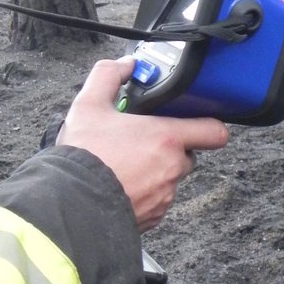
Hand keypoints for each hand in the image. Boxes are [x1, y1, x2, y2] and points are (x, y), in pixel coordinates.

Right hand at [57, 56, 228, 232]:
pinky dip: (142, 194)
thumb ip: (108, 76)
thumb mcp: (88, 105)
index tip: (193, 122)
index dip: (207, 125)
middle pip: (187, 155)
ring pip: (169, 180)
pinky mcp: (153, 218)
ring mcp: (164, 197)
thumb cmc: (83, 155)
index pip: (214, 132)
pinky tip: (118, 187)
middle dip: (168, 149)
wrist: (69, 203)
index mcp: (166, 139)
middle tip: (140, 143)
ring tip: (122, 167)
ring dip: (153, 173)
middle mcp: (172, 169)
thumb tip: (124, 65)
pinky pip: (156, 202)